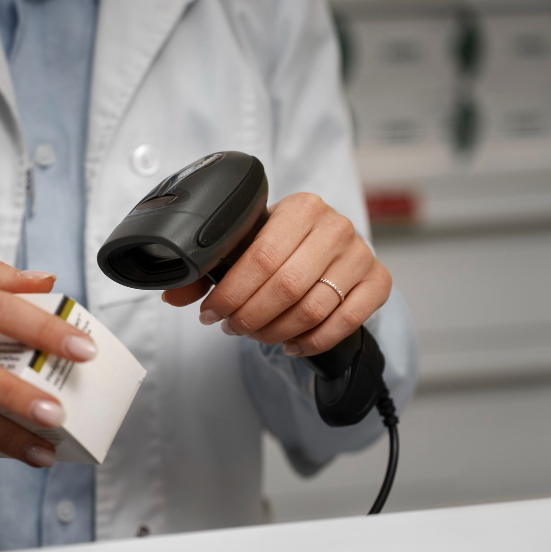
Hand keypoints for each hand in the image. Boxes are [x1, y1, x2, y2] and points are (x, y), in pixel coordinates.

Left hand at [163, 193, 391, 355]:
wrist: (327, 249)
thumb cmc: (281, 248)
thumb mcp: (245, 248)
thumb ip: (206, 270)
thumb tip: (171, 294)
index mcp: (301, 206)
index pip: (261, 256)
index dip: (231, 292)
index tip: (211, 312)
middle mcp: (336, 226)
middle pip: (287, 285)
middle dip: (250, 315)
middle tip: (230, 327)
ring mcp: (361, 254)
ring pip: (314, 307)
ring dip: (277, 330)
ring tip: (255, 335)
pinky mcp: (379, 281)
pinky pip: (346, 321)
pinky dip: (313, 340)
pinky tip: (291, 345)